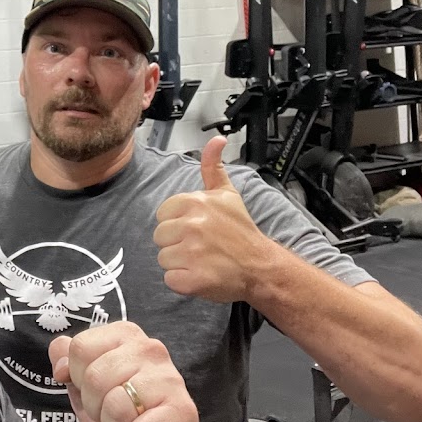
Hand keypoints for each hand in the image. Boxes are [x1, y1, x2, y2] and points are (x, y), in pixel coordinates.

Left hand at [49, 322, 198, 421]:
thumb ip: (66, 359)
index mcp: (125, 334)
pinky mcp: (183, 414)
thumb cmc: (115, 413)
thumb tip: (60, 361)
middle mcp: (151, 349)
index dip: (77, 376)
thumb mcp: (83, 383)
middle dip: (94, 405)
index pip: (80, 347)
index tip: (92, 389)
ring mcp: (170, 380)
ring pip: (115, 406)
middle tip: (111, 412)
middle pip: (94, 377)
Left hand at [153, 136, 271, 302]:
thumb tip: (217, 139)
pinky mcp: (193, 279)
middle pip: (160, 237)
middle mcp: (192, 225)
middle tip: (201, 246)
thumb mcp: (227, 193)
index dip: (177, 224)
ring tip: (202, 260)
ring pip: (163, 258)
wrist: (261, 266)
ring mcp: (192, 253)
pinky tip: (201, 275)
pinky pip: (170, 279)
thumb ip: (213, 166)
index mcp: (194, 202)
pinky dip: (183, 281)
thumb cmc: (241, 231)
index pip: (162, 215)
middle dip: (177, 243)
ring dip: (180, 263)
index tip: (197, 228)